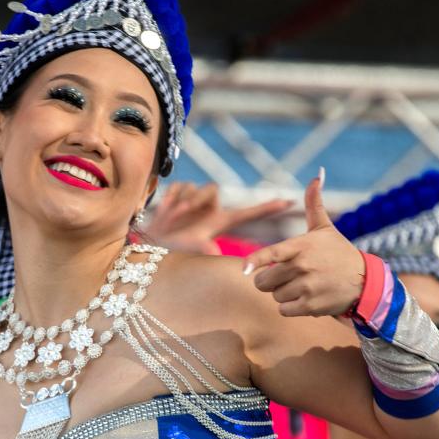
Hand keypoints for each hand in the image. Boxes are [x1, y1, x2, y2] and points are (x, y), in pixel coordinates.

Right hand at [144, 182, 291, 253]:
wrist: (149, 246)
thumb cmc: (171, 252)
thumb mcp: (189, 249)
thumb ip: (201, 248)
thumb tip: (213, 251)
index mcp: (218, 222)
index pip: (248, 213)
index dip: (268, 208)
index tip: (289, 202)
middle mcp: (210, 210)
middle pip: (213, 188)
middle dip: (197, 199)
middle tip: (183, 211)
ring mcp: (195, 201)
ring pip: (195, 187)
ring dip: (182, 202)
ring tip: (171, 220)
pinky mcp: (180, 194)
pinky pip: (180, 187)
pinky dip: (171, 200)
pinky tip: (164, 214)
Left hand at [243, 169, 363, 316]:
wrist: (365, 282)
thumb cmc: (338, 253)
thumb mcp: (325, 228)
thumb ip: (314, 203)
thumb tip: (317, 174)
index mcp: (301, 246)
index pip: (270, 254)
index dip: (255, 261)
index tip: (244, 269)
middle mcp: (302, 266)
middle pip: (263, 281)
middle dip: (270, 280)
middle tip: (288, 275)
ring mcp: (307, 287)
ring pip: (274, 295)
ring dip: (283, 293)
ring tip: (302, 285)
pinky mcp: (311, 306)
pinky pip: (284, 309)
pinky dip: (291, 307)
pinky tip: (306, 298)